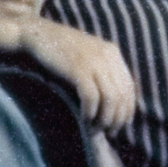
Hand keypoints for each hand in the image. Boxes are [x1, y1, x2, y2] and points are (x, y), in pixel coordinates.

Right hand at [19, 18, 135, 135]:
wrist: (38, 34)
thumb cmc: (60, 48)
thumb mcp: (89, 53)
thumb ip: (103, 69)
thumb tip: (114, 101)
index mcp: (113, 52)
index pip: (130, 88)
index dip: (127, 110)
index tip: (119, 125)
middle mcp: (107, 56)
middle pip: (123, 96)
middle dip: (117, 119)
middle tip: (109, 132)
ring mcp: (93, 62)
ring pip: (111, 99)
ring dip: (105, 120)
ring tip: (96, 129)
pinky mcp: (78, 69)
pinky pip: (92, 98)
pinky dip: (90, 113)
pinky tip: (84, 119)